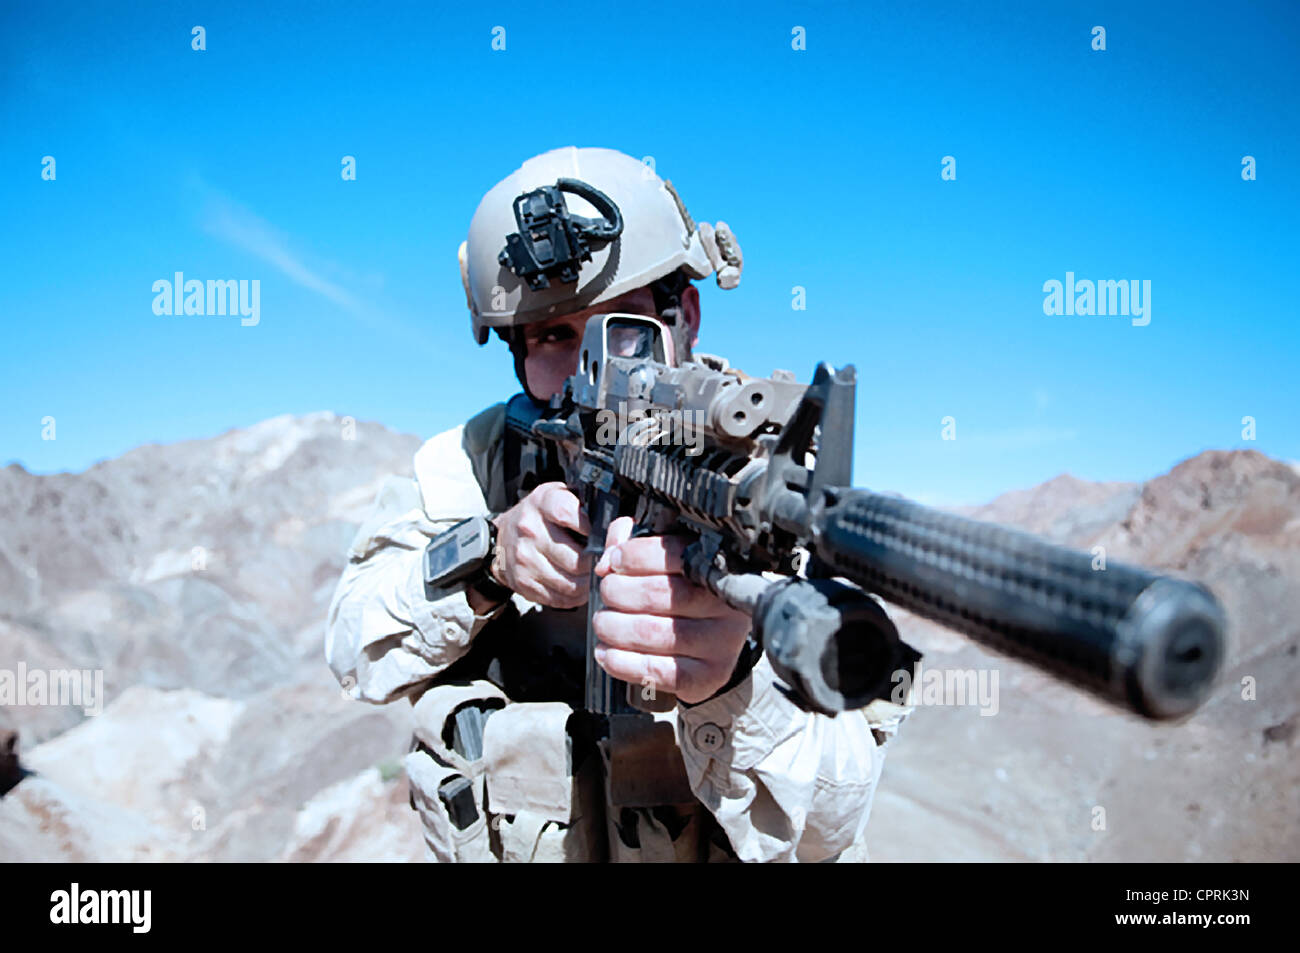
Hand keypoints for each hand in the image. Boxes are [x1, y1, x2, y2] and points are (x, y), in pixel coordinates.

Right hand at [487, 482, 591, 608]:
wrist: (502, 537)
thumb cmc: (539, 516)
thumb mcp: (560, 496)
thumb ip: (588, 506)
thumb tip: (622, 526)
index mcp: (543, 503)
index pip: (568, 513)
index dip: (592, 528)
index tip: (602, 537)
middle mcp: (530, 530)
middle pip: (577, 559)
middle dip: (596, 564)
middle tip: (603, 563)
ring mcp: (525, 559)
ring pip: (571, 583)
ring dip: (588, 584)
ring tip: (592, 575)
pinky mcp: (523, 582)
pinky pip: (559, 598)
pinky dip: (574, 597)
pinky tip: (577, 585)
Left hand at [593, 517, 752, 703]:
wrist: (715, 640)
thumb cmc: (684, 592)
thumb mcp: (664, 560)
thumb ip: (633, 545)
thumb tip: (607, 560)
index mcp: (717, 567)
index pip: (674, 554)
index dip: (635, 556)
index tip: (614, 562)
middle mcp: (724, 604)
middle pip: (658, 594)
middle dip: (618, 592)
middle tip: (608, 593)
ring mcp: (721, 643)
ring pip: (652, 633)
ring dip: (613, 627)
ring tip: (603, 623)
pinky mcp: (708, 676)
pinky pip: (657, 671)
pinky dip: (621, 662)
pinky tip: (607, 652)